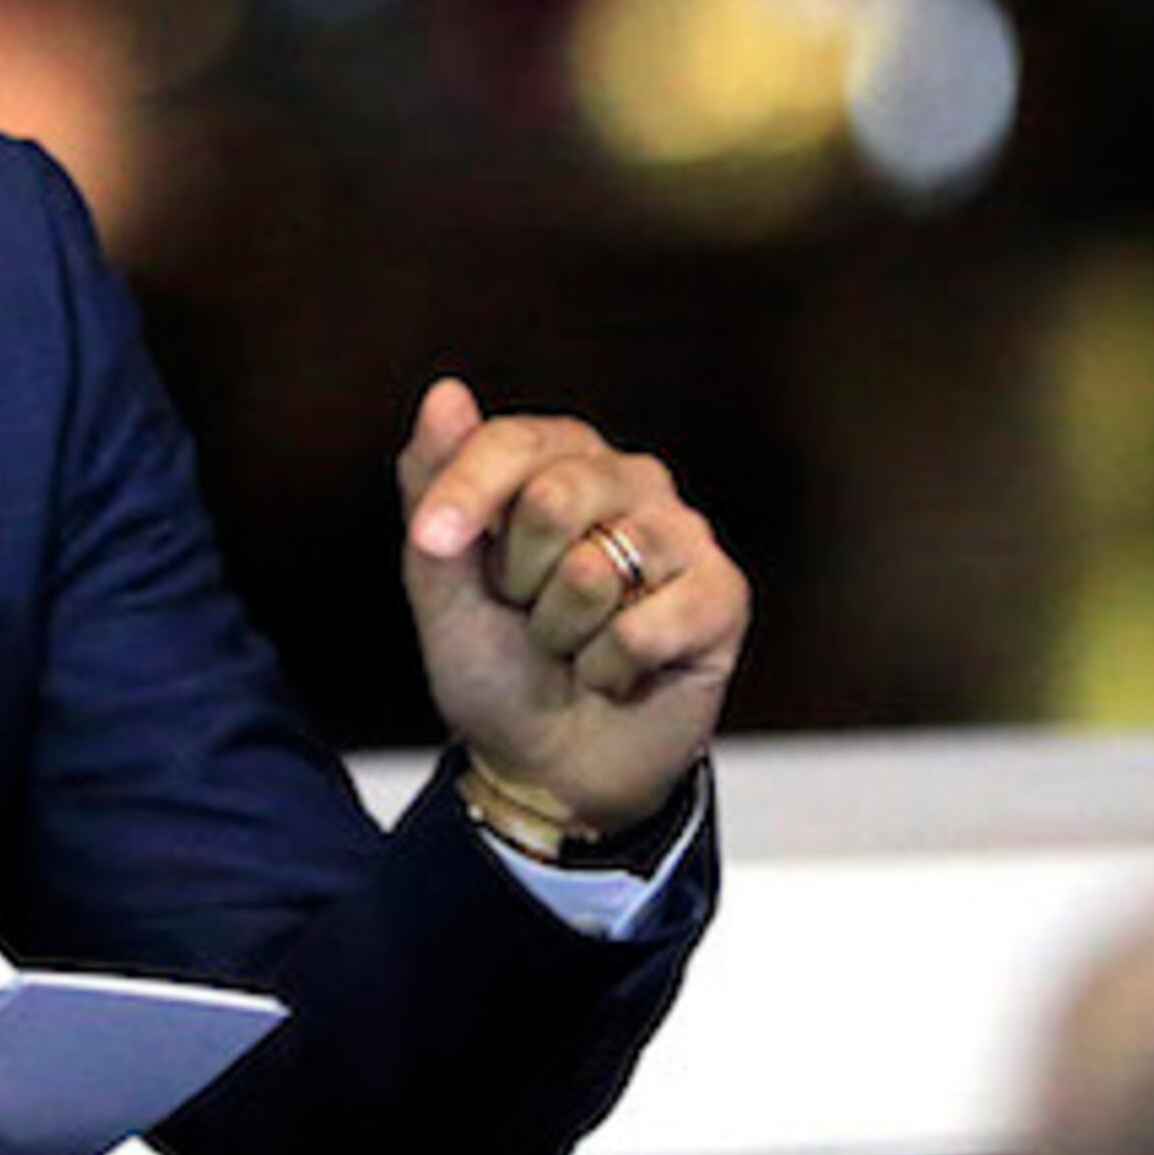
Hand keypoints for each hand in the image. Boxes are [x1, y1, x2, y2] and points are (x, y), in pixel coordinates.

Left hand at [395, 376, 747, 837]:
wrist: (547, 762)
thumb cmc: (494, 664)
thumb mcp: (438, 582)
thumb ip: (433, 487)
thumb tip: (447, 391)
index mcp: (559, 458)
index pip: (510, 441)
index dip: (464, 494)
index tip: (430, 541)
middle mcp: (629, 479)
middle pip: (553, 497)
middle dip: (517, 580)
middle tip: (529, 613)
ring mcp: (682, 534)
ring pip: (593, 570)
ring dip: (560, 633)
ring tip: (574, 645)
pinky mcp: (723, 595)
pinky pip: (642, 628)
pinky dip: (609, 668)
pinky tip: (618, 673)